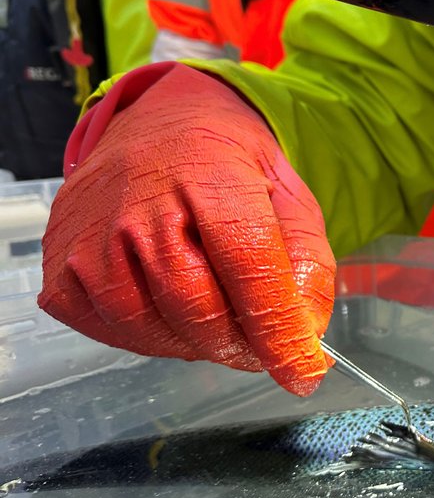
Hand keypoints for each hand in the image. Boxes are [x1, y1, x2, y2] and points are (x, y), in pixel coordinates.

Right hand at [38, 62, 335, 395]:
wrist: (160, 127)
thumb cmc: (231, 168)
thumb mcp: (290, 198)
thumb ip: (307, 266)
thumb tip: (305, 338)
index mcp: (209, 174)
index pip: (248, 266)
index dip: (277, 328)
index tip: (301, 370)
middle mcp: (139, 203)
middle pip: (197, 307)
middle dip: (241, 344)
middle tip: (262, 348)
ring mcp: (90, 237)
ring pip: (152, 329)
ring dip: (198, 345)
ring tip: (220, 323)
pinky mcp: (62, 267)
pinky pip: (111, 332)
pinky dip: (152, 340)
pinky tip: (173, 314)